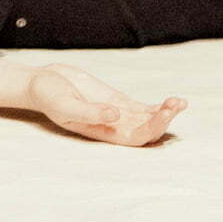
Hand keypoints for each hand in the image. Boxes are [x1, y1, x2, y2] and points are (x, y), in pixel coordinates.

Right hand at [27, 63, 186, 145]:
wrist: (42, 83)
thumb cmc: (50, 97)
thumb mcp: (65, 105)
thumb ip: (90, 112)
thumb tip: (116, 115)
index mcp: (103, 133)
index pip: (136, 138)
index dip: (152, 128)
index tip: (163, 112)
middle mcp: (114, 127)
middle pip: (147, 130)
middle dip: (164, 119)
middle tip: (175, 104)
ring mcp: (118, 114)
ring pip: (148, 119)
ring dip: (166, 112)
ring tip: (179, 102)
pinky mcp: (117, 100)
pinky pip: (143, 108)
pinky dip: (158, 106)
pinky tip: (173, 101)